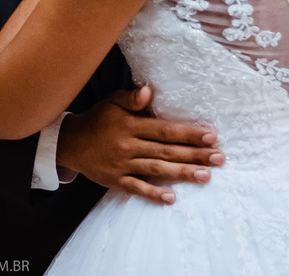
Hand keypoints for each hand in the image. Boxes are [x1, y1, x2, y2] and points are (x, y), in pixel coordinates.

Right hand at [56, 85, 223, 204]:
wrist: (70, 142)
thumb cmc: (97, 119)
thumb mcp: (112, 102)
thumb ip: (132, 98)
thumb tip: (149, 91)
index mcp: (130, 124)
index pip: (164, 130)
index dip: (188, 134)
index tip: (211, 136)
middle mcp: (128, 145)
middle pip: (166, 151)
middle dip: (194, 154)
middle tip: (219, 158)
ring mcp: (122, 165)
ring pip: (156, 169)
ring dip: (182, 173)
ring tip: (205, 176)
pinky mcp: (116, 180)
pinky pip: (136, 188)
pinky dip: (153, 193)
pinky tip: (171, 197)